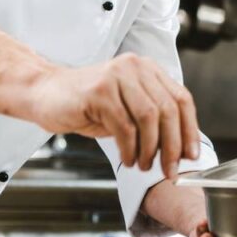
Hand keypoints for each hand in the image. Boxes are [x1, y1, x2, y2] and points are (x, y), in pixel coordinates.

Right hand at [26, 53, 199, 177]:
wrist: (45, 93)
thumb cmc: (87, 105)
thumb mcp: (127, 108)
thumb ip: (152, 119)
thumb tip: (179, 148)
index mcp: (148, 70)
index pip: (181, 99)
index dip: (189, 129)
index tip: (191, 155)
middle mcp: (135, 67)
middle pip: (168, 109)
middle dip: (173, 145)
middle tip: (169, 169)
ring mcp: (116, 76)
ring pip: (149, 117)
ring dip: (150, 149)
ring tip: (143, 165)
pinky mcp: (99, 91)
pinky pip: (124, 126)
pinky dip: (130, 149)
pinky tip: (127, 159)